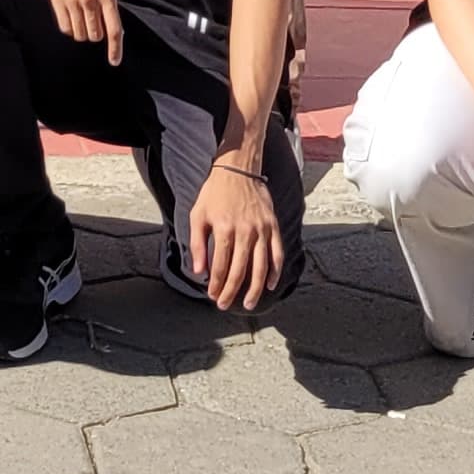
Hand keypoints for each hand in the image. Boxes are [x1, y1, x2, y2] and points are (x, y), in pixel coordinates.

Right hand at [37, 0, 122, 60]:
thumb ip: (108, 0)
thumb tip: (113, 25)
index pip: (114, 28)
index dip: (115, 48)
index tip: (114, 61)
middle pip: (95, 34)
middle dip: (95, 33)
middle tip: (92, 22)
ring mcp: (73, 1)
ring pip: (80, 33)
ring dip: (81, 30)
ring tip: (80, 17)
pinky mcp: (57, 0)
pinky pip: (65, 27)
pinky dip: (68, 27)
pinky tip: (69, 16)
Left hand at [189, 159, 288, 310]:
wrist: (238, 168)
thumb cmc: (214, 193)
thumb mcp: (198, 214)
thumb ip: (196, 244)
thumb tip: (198, 271)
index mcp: (224, 229)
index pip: (220, 266)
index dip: (216, 285)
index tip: (212, 296)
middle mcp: (245, 231)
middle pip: (239, 271)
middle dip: (231, 291)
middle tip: (225, 305)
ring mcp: (262, 229)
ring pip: (260, 267)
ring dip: (255, 289)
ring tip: (249, 304)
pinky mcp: (273, 226)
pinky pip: (277, 253)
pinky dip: (275, 272)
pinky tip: (269, 285)